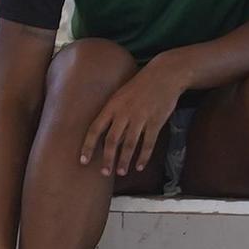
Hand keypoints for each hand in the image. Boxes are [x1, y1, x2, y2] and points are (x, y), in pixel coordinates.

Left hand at [79, 57, 184, 178]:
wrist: (165, 75)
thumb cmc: (140, 86)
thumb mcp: (121, 95)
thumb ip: (113, 114)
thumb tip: (105, 136)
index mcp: (112, 105)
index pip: (95, 128)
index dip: (88, 146)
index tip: (83, 160)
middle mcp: (124, 113)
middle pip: (111, 140)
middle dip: (107, 159)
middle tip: (104, 173)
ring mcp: (141, 117)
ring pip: (129, 144)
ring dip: (124, 161)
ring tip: (121, 172)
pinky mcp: (156, 121)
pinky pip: (148, 143)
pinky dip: (143, 156)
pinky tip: (139, 166)